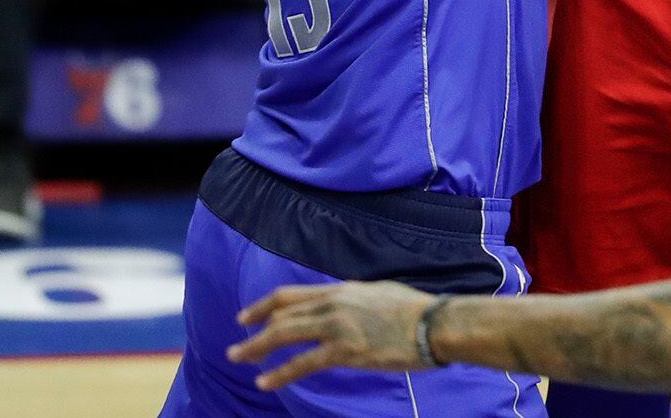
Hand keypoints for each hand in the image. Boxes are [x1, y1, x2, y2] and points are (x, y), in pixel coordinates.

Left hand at [231, 281, 432, 390]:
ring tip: (238, 359)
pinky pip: (303, 363)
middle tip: (235, 345)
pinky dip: (279, 372)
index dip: (264, 306)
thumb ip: (353, 299)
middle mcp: (333, 303)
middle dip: (254, 330)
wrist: (434, 323)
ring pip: (284, 335)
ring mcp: (337, 327)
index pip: (291, 295)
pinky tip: (264, 382)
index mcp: (340, 289)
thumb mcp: (376, 293)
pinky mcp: (345, 352)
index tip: (247, 316)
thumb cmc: (413, 310)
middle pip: (281, 314)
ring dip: (257, 348)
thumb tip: (342, 306)